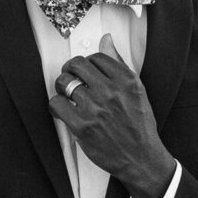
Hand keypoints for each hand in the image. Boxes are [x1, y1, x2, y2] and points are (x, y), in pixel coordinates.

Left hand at [49, 33, 174, 197]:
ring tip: (67, 96)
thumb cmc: (139, 125)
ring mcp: (95, 109)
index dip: (88, 63)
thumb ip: (120, 63)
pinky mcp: (82, 126)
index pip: (96, 56)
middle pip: (76, 65)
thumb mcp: (137, 90)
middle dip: (70, 70)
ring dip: (62, 88)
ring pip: (64, 83)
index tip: (86, 72)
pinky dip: (56, 106)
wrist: (141, 157)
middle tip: (71, 79)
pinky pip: (56, 104)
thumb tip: (106, 39)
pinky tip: (63, 110)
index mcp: (126, 80)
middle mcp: (111, 91)